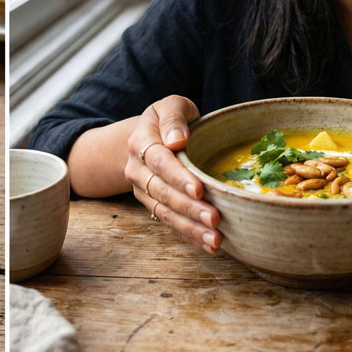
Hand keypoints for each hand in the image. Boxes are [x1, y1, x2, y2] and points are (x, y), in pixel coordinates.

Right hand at [126, 95, 221, 252]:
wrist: (150, 137)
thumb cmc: (168, 120)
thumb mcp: (171, 105)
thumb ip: (173, 117)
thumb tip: (177, 141)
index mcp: (140, 142)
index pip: (159, 161)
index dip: (178, 177)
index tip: (198, 189)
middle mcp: (137, 170)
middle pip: (162, 192)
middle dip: (188, 208)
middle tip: (214, 219)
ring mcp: (143, 190)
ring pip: (164, 212)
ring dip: (190, 228)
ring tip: (215, 239)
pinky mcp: (153, 205)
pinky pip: (169, 223)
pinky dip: (188, 236)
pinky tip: (208, 245)